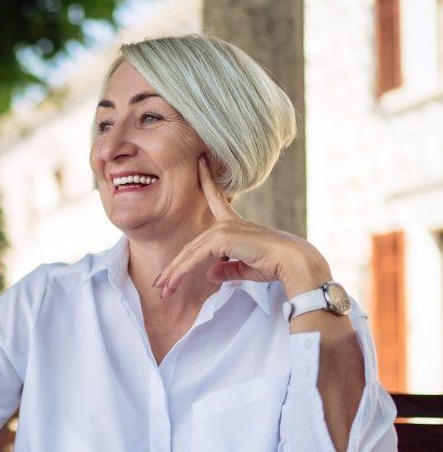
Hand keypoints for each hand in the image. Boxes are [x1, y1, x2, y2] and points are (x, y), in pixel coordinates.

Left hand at [153, 156, 329, 298]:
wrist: (290, 261)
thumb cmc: (274, 264)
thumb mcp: (245, 268)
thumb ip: (226, 269)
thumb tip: (209, 274)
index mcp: (234, 224)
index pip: (216, 198)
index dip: (207, 180)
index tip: (201, 161)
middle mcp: (226, 223)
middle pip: (191, 246)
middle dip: (175, 266)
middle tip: (160, 283)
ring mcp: (222, 229)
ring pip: (189, 254)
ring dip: (174, 274)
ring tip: (162, 289)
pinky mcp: (220, 240)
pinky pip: (193, 259)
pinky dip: (180, 273)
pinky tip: (172, 284)